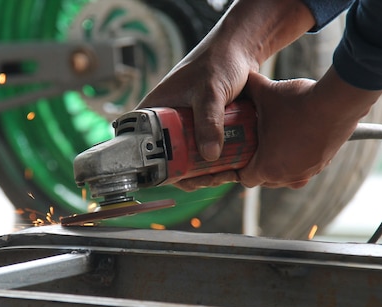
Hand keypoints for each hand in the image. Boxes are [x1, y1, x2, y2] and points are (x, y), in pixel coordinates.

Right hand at [137, 0, 315, 161]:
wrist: (241, 50)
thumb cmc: (218, 62)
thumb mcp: (211, 92)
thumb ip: (210, 121)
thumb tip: (209, 157)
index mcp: (155, 110)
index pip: (140, 143)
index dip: (149, 164)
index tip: (171, 178)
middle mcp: (167, 120)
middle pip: (167, 157)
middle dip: (184, 174)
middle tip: (204, 181)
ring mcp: (185, 125)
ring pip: (187, 157)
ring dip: (202, 172)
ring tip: (221, 177)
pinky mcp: (203, 128)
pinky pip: (203, 151)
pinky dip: (213, 163)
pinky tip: (228, 170)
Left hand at [177, 68, 381, 189]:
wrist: (338, 102)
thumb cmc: (298, 102)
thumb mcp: (266, 94)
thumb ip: (248, 89)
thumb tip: (239, 77)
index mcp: (267, 167)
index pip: (244, 178)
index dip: (238, 168)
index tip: (237, 156)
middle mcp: (286, 176)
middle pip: (263, 180)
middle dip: (256, 167)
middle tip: (252, 149)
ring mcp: (306, 173)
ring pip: (283, 177)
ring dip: (276, 166)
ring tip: (272, 147)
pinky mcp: (321, 165)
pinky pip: (302, 170)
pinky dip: (295, 162)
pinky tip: (292, 145)